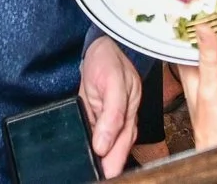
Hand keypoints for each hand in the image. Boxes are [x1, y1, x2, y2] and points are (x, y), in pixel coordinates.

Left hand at [79, 35, 140, 176]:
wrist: (99, 46)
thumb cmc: (109, 59)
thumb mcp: (113, 83)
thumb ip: (111, 114)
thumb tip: (103, 145)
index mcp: (131, 111)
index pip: (124, 142)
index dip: (114, 159)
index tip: (106, 173)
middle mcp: (123, 117)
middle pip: (118, 148)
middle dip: (110, 164)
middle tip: (101, 177)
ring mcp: (110, 117)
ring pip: (108, 144)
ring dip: (102, 158)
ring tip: (94, 171)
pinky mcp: (98, 116)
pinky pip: (95, 134)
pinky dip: (91, 145)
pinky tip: (85, 154)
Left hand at [174, 24, 216, 150]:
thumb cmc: (210, 124)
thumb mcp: (209, 87)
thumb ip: (208, 58)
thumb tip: (202, 28)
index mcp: (190, 70)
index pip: (187, 41)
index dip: (190, 22)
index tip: (195, 1)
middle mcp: (205, 70)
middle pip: (209, 41)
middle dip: (215, 24)